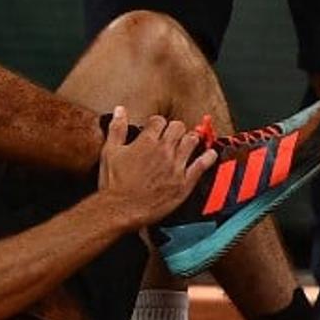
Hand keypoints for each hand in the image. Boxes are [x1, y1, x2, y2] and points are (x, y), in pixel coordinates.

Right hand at [95, 106, 215, 229]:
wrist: (121, 209)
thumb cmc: (113, 182)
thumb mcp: (110, 151)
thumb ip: (116, 128)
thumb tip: (120, 109)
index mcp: (146, 141)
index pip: (159, 121)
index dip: (157, 124)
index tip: (156, 129)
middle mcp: (164, 150)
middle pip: (178, 127)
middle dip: (175, 129)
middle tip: (172, 136)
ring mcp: (176, 166)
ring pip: (192, 141)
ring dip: (191, 139)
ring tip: (189, 142)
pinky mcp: (184, 182)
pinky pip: (202, 165)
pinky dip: (208, 157)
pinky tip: (210, 154)